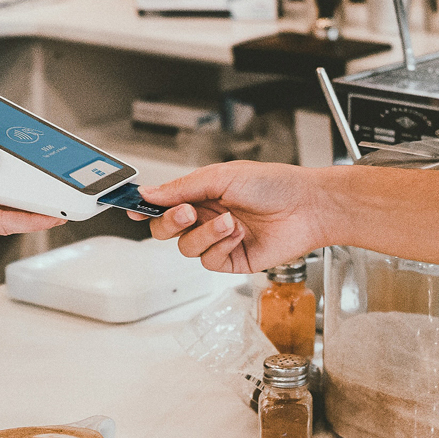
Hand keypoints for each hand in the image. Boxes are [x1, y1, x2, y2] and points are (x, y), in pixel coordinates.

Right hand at [129, 162, 319, 272]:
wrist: (307, 207)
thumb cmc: (273, 184)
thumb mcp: (221, 176)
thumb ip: (181, 187)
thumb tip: (149, 192)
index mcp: (201, 193)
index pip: (163, 202)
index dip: (145, 206)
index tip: (131, 208)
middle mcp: (206, 217)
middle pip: (166, 229)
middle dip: (170, 222)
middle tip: (187, 212)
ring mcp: (218, 239)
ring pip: (186, 247)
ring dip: (205, 234)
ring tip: (229, 221)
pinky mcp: (232, 259)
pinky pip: (209, 261)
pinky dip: (221, 247)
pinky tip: (238, 235)